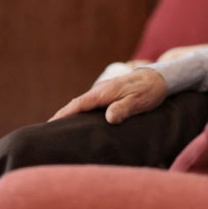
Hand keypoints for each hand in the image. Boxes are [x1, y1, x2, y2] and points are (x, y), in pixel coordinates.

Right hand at [49, 68, 167, 123]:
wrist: (159, 77)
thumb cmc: (149, 90)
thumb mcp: (138, 101)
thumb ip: (124, 109)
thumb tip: (109, 119)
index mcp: (104, 93)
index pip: (78, 104)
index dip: (63, 114)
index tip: (50, 125)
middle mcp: (101, 91)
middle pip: (76, 104)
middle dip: (62, 116)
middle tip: (48, 131)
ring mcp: (104, 92)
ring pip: (83, 104)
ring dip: (71, 114)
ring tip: (60, 129)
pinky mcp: (109, 94)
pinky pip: (91, 104)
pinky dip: (82, 112)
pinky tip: (81, 121)